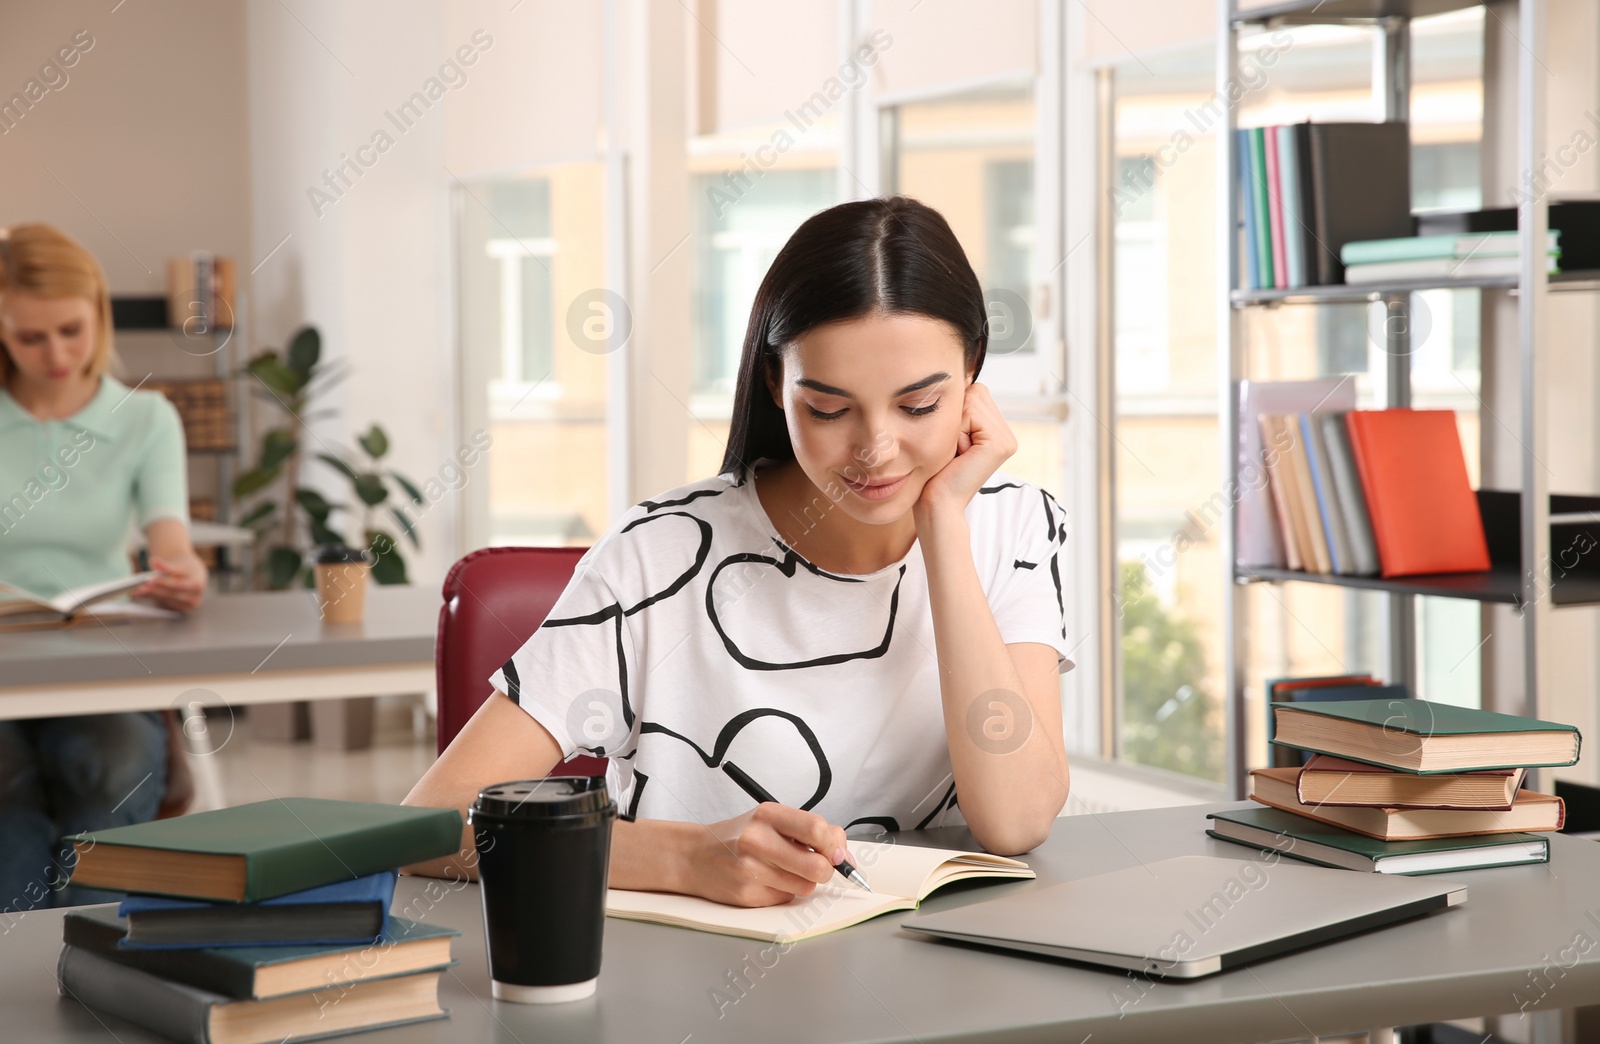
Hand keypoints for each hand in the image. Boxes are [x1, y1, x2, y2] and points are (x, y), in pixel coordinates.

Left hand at [132, 554, 206, 612]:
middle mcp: (194, 598)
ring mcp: (188, 606)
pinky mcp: (180, 610)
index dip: (163, 583)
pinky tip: (144, 594)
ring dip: (153, 596)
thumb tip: (154, 561)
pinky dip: (154, 599)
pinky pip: (166, 605)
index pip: (178, 585)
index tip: (150, 580)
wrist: (194, 575)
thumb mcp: (179, 565)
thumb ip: (166, 565)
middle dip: (155, 591)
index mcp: (196, 585)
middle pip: (171, 595)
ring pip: (167, 601)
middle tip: (142, 587)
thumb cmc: (186, 569)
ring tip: (140, 590)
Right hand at [691, 802, 853, 907]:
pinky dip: (784, 891)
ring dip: (803, 882)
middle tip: (817, 866)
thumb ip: (807, 832)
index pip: (816, 829)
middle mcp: (758, 840)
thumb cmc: (738, 837)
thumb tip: (843, 855)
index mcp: (767, 815)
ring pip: (805, 886)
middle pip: (817, 865)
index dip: (835, 845)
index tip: (837, 854)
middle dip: (825, 870)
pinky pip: (785, 898)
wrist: (695, 856)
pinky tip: (766, 880)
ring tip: (783, 870)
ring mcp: (751, 869)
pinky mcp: (747, 894)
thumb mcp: (770, 821)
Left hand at [915, 381, 1017, 516]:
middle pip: (975, 391)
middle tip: (953, 449)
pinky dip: (957, 431)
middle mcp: (1007, 434)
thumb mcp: (947, 432)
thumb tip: (963, 372)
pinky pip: (970, 412)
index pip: (975, 392)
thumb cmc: (935, 472)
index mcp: (996, 430)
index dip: (954, 411)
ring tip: (956, 452)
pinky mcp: (1000, 443)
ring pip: (972, 399)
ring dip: (954, 424)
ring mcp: (1007, 439)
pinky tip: (959, 455)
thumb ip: (959, 407)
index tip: (952, 443)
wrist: (937, 504)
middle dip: (955, 416)